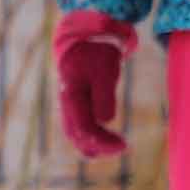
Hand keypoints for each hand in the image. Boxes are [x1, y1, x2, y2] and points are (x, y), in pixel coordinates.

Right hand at [52, 13, 132, 160]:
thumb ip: (104, 95)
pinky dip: (89, 138)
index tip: (124, 146)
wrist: (79, 41)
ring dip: (92, 145)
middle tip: (123, 147)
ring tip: (114, 148)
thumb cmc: (94, 53)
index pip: (84, 128)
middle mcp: (65, 104)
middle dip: (98, 147)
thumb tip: (106, 121)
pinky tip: (103, 141)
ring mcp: (66, 106)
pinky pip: (76, 127)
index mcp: (71, 95)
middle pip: (77, 136)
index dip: (103, 142)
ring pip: (74, 134)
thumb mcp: (104, 69)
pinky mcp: (72, 105)